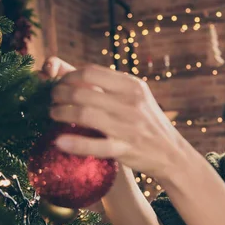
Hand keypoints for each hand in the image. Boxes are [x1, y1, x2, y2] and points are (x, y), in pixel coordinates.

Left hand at [45, 57, 186, 180]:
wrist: (172, 153)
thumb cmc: (148, 122)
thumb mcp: (136, 97)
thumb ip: (110, 85)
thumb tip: (75, 73)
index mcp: (132, 86)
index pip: (91, 72)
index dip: (69, 76)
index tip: (60, 83)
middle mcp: (130, 103)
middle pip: (83, 91)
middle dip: (59, 94)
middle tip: (52, 99)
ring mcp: (128, 126)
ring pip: (84, 114)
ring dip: (61, 113)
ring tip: (53, 114)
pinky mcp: (125, 149)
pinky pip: (95, 146)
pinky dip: (75, 143)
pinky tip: (59, 141)